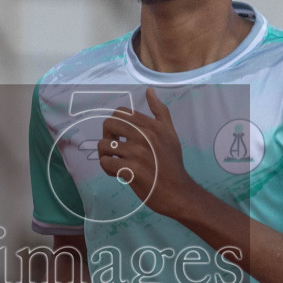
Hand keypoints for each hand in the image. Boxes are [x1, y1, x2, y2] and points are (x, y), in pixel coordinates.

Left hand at [97, 88, 196, 218]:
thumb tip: (149, 90)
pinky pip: (106, 163)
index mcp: (153, 126)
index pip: (120, 113)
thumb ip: (160, 111)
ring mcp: (138, 153)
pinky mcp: (131, 170)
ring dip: (106, 156)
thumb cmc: (172, 164)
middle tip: (116, 150)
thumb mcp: (170, 133)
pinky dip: (107, 169)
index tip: (122, 138)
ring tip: (117, 164)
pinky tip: (118, 174)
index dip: (116, 125)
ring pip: (104, 146)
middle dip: (107, 137)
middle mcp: (145, 136)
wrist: (179, 192)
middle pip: (108, 124)